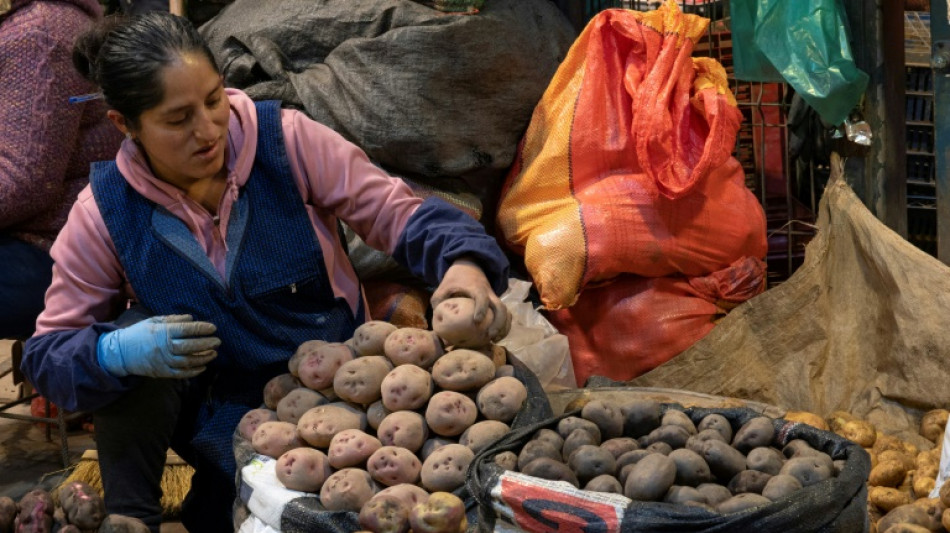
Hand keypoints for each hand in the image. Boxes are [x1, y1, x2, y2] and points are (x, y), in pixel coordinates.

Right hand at [97, 315, 219, 377]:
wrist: (119, 352)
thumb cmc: (139, 334)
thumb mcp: (153, 321)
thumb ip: (173, 320)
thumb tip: (191, 318)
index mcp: (162, 332)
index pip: (186, 330)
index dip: (201, 328)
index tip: (213, 328)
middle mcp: (164, 347)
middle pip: (189, 346)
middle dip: (206, 344)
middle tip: (218, 341)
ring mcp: (163, 361)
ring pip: (187, 361)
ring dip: (203, 358)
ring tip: (214, 353)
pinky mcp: (161, 372)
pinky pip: (180, 373)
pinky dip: (193, 371)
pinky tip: (203, 367)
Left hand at [431, 258, 510, 341]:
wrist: (470, 266)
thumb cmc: (456, 278)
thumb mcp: (444, 286)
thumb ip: (439, 301)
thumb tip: (437, 321)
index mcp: (476, 287)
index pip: (482, 297)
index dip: (481, 308)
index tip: (477, 320)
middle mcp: (489, 293)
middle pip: (500, 306)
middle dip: (498, 322)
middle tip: (490, 335)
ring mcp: (494, 298)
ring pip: (506, 311)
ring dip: (503, 326)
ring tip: (495, 340)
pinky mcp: (496, 302)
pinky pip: (505, 313)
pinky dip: (504, 325)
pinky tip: (498, 336)